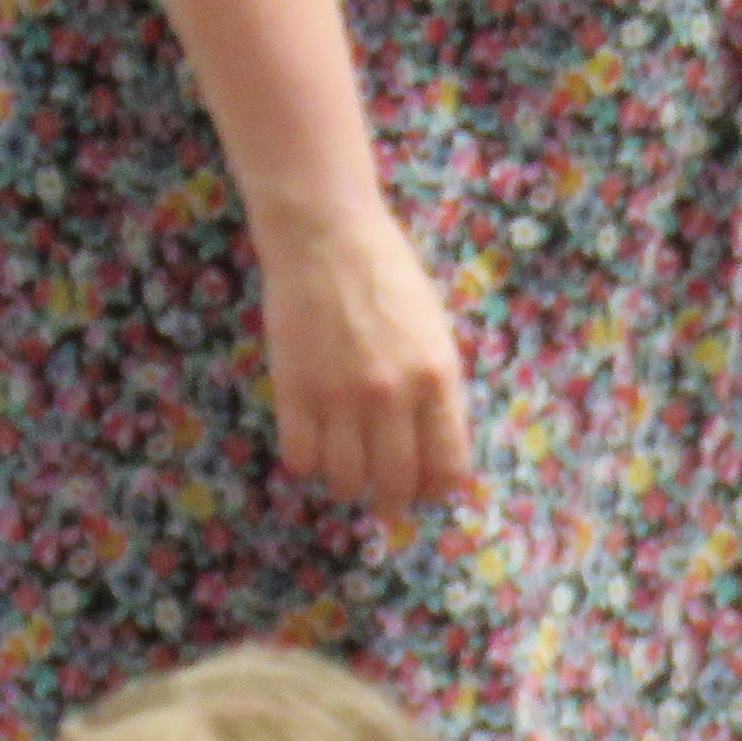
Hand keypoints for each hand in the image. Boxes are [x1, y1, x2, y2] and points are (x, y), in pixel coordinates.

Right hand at [251, 202, 472, 512]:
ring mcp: (340, 395)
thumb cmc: (387, 278)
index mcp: (437, 381)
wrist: (325, 236)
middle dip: (392, 503)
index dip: (437, 491)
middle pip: (396, 483)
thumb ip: (437, 391)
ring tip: (346, 477)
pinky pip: (300, 456)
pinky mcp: (293, 388)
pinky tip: (312, 448)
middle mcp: (393, 395)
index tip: (427, 492)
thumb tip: (436, 450)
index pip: (447, 466)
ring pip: (346, 479)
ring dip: (347, 488)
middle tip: (385, 504)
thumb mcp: (435, 334)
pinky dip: (307, 464)